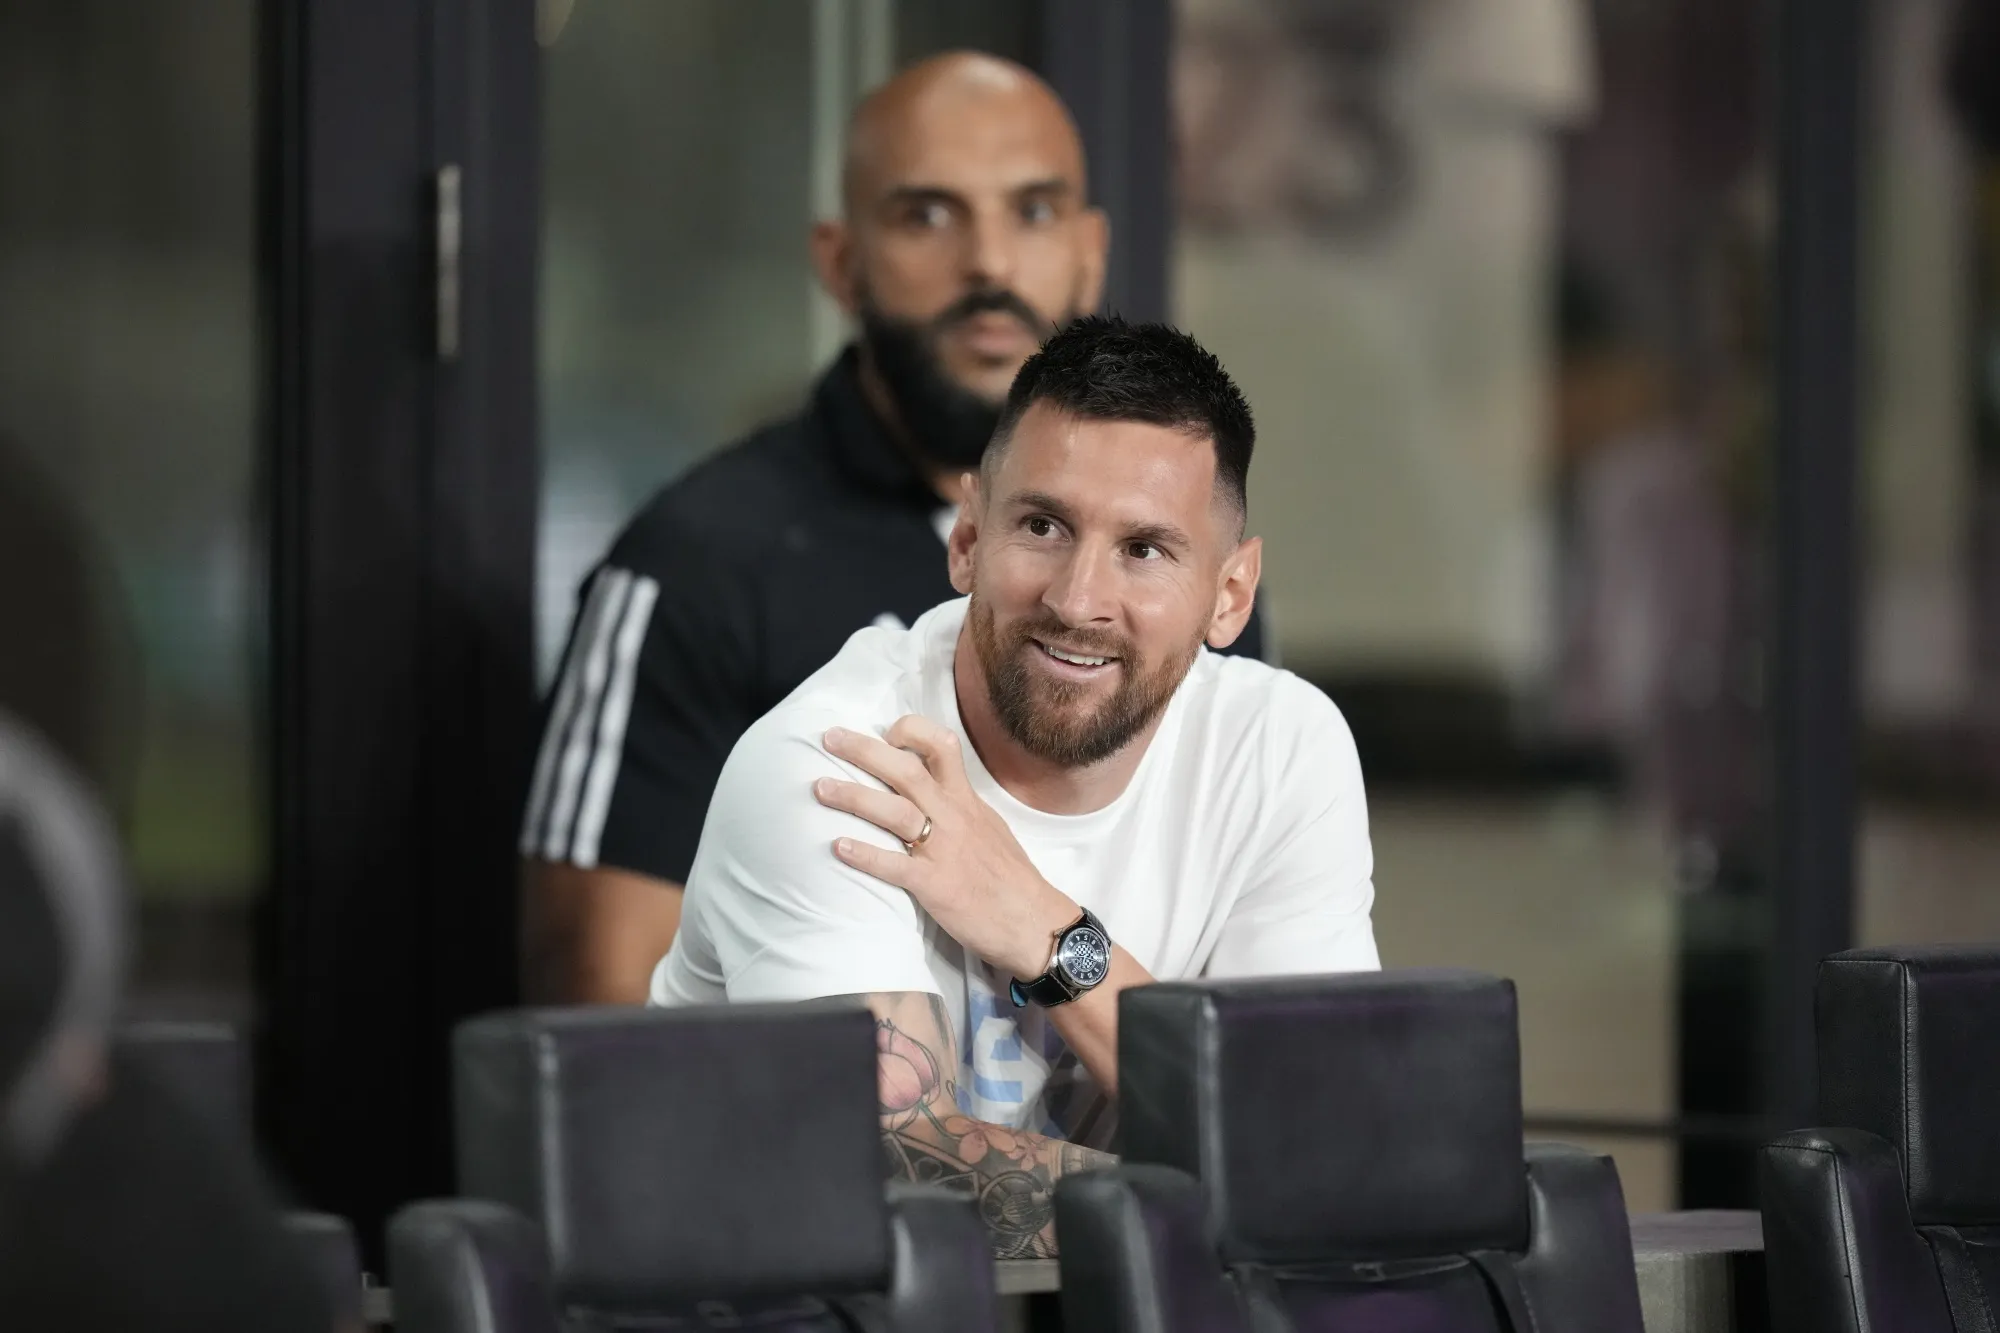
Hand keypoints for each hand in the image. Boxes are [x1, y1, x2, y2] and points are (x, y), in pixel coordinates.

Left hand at [815, 717, 1076, 979]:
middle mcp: (954, 817)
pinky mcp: (937, 886)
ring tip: (820, 788)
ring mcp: (945, 850)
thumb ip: (958, 808)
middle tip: (829, 738)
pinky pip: (895, 866)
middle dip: (865, 750)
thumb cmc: (1012, 879)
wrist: (1036, 924)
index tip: (884, 732)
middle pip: (907, 770)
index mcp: (967, 801)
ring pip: (896, 812)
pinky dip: (866, 855)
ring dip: (854, 797)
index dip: (911, 733)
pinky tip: (838, 847)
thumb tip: (931, 793)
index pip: (943, 747)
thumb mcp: (990, 828)